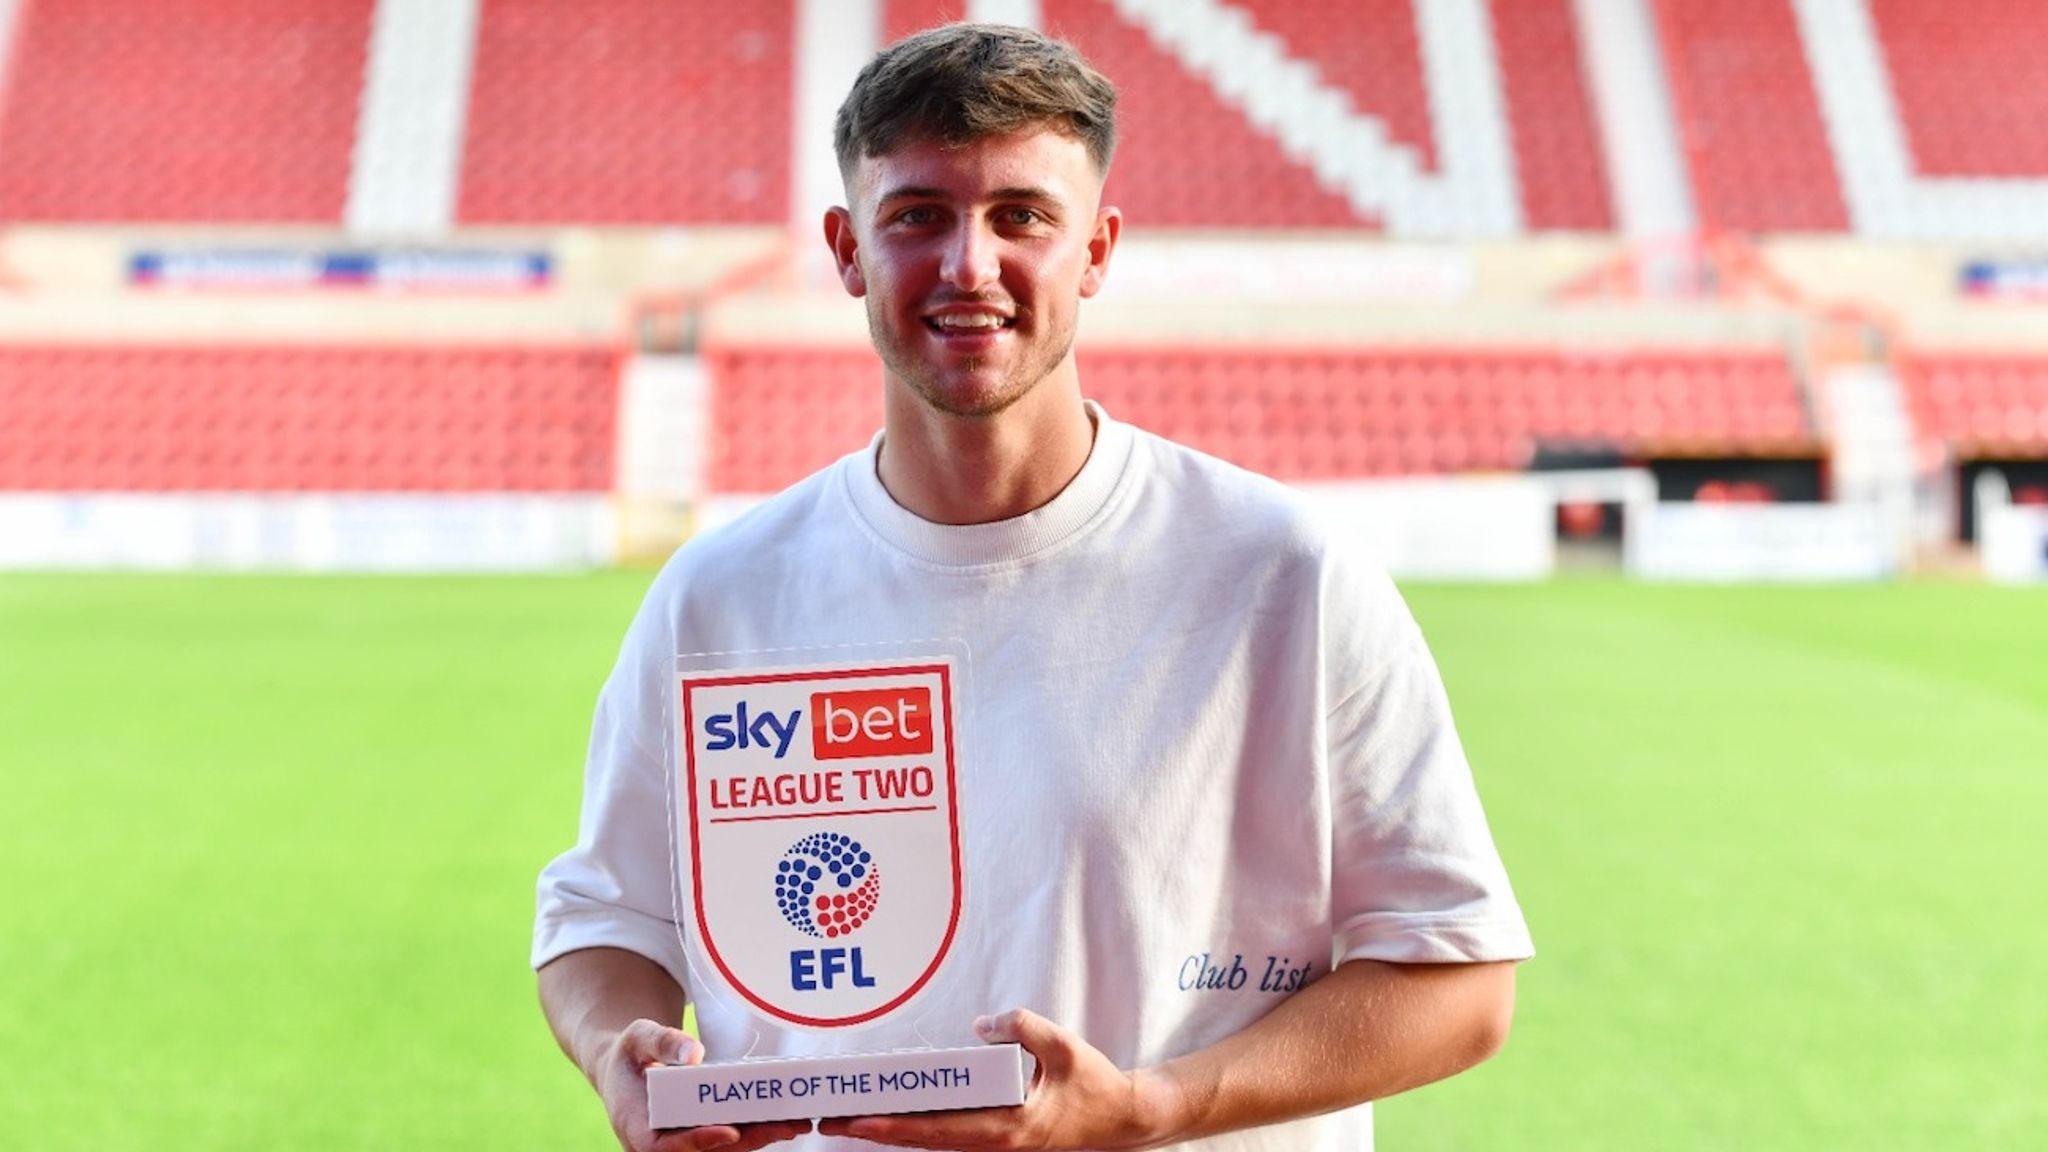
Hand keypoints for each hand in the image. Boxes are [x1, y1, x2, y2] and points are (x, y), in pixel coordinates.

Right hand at [596, 1019, 813, 1151]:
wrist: (625, 1070)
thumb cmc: (630, 1054)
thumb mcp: (638, 1038)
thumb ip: (662, 1042)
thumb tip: (695, 1053)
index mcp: (636, 1127)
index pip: (664, 1147)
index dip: (698, 1142)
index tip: (730, 1131)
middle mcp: (659, 1145)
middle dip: (748, 1140)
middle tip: (786, 1125)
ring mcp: (680, 1144)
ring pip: (722, 1151)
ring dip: (759, 1138)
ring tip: (795, 1123)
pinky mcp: (697, 1138)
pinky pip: (727, 1141)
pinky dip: (754, 1131)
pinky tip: (783, 1120)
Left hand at [817, 1009, 1183, 1150]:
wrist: (1125, 1118)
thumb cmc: (1095, 1084)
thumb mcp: (1064, 1046)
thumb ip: (1023, 1027)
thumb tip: (983, 1022)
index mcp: (1007, 1129)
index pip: (937, 1130)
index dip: (893, 1127)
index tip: (856, 1121)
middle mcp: (995, 1145)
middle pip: (923, 1142)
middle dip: (877, 1132)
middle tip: (832, 1121)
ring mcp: (996, 1147)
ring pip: (934, 1142)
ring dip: (894, 1131)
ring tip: (851, 1119)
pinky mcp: (1000, 1140)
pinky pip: (950, 1137)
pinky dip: (920, 1128)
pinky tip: (897, 1116)